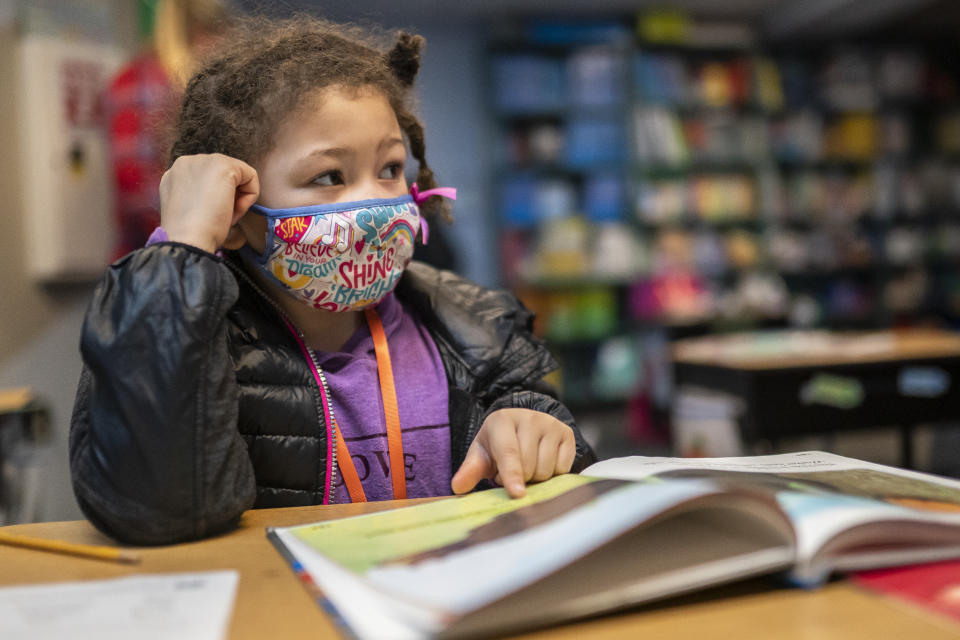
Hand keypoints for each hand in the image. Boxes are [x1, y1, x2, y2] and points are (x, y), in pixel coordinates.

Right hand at [159, 153, 259, 252]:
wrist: (187, 241)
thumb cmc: (190, 235)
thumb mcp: (191, 209)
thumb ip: (200, 195)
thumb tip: (222, 195)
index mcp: (176, 174)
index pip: (208, 180)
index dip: (214, 201)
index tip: (208, 217)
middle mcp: (187, 162)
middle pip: (224, 175)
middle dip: (228, 197)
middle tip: (219, 218)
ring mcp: (204, 160)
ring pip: (238, 175)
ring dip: (237, 199)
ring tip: (224, 216)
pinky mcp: (223, 166)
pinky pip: (251, 177)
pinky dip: (249, 197)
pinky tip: (233, 210)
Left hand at [451, 409, 575, 497]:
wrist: (522, 426)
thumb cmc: (497, 444)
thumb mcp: (481, 454)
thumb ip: (470, 471)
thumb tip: (457, 487)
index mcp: (502, 420)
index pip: (509, 452)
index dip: (512, 475)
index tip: (517, 493)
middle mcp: (530, 417)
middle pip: (529, 466)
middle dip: (520, 478)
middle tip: (512, 471)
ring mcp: (551, 424)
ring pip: (547, 469)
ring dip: (536, 478)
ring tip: (526, 466)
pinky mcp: (567, 434)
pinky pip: (563, 468)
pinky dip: (553, 473)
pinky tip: (543, 462)